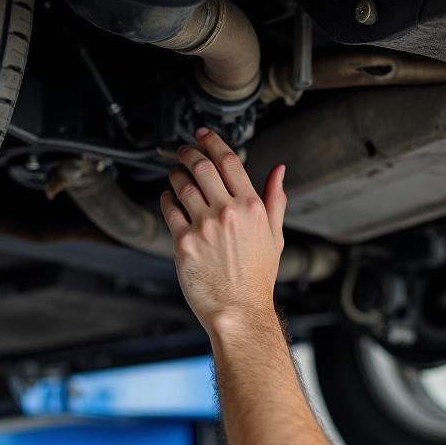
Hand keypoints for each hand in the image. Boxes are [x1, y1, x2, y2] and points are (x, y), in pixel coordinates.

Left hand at [160, 127, 286, 331]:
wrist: (240, 310)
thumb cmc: (257, 278)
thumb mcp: (274, 236)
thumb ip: (275, 200)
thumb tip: (279, 171)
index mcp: (251, 207)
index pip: (228, 161)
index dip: (212, 141)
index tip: (203, 135)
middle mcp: (227, 212)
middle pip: (201, 165)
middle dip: (187, 151)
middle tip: (182, 150)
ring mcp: (204, 226)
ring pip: (181, 184)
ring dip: (175, 173)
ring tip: (175, 174)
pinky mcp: (183, 242)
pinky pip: (169, 208)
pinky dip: (166, 198)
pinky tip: (169, 198)